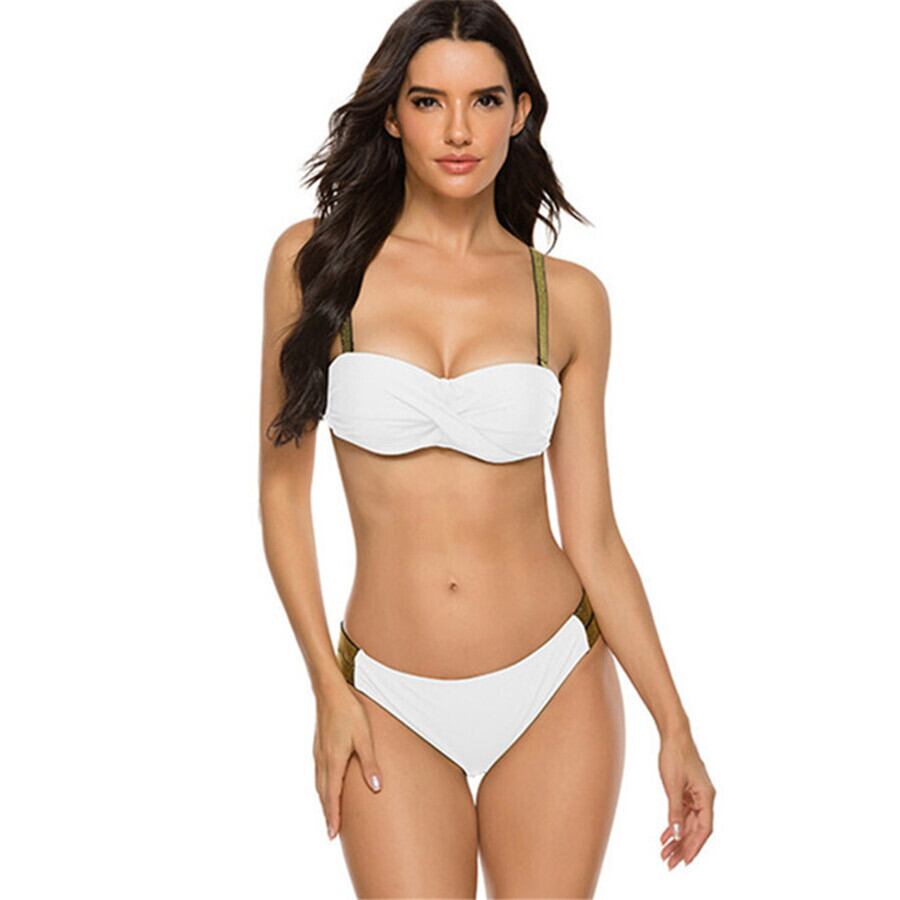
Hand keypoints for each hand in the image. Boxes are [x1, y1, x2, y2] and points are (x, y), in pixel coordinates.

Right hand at [313, 682, 382, 840]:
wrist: (329, 691)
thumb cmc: (349, 711)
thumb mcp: (364, 737)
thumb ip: (369, 763)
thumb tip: (376, 787)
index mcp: (334, 761)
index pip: (333, 795)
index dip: (333, 816)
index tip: (332, 834)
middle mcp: (323, 760)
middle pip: (323, 793)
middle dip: (328, 813)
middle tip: (332, 831)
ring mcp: (319, 752)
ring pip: (319, 783)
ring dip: (324, 800)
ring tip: (330, 813)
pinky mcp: (319, 745)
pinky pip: (319, 772)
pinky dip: (322, 786)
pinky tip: (327, 785)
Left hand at [658, 729, 714, 867]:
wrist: (674, 735)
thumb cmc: (675, 755)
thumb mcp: (672, 785)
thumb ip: (675, 810)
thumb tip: (677, 833)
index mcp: (707, 796)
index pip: (704, 829)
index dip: (696, 847)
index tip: (686, 861)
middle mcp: (704, 798)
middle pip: (696, 829)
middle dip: (683, 847)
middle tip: (670, 863)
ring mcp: (696, 795)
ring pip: (688, 823)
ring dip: (677, 839)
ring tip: (665, 854)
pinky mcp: (687, 791)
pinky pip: (682, 814)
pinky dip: (674, 825)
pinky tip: (665, 836)